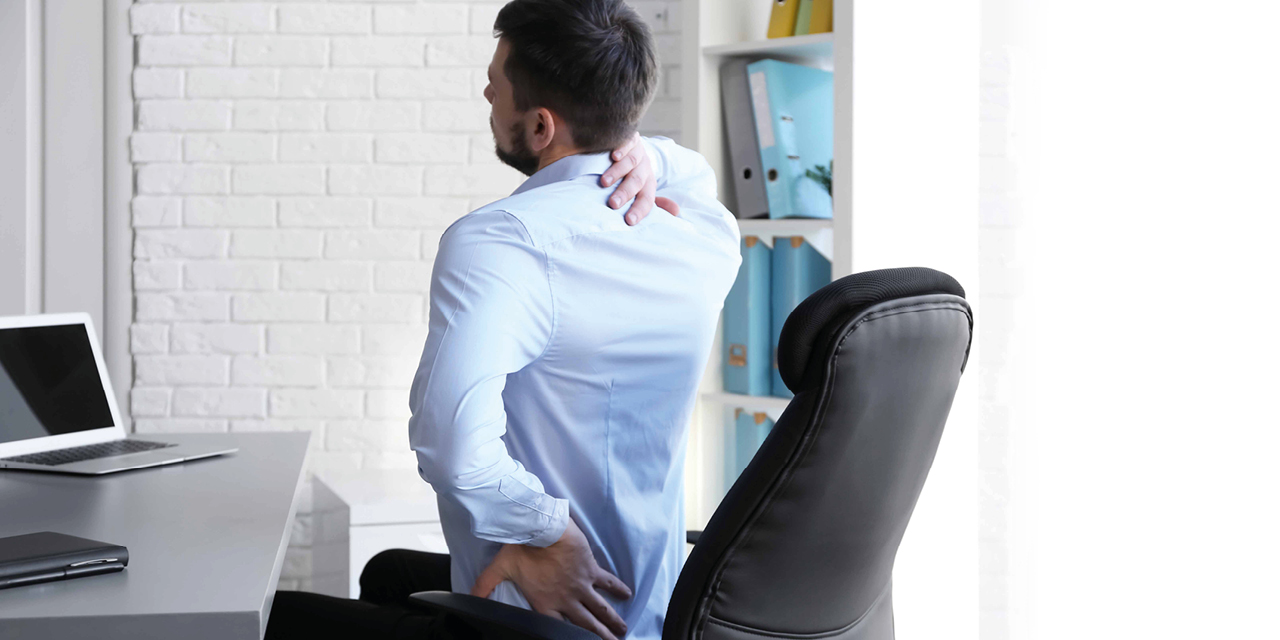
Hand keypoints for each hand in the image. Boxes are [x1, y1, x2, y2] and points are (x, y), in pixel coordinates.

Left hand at [472, 518, 632, 639]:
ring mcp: (580, 586)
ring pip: (600, 609)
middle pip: (586, 624)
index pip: (558, 627)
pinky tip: (627, 594)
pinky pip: (607, 582)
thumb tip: (468, 597)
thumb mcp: (499, 568)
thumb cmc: (521, 548)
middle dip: (599, 636)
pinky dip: (618, 588)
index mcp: (545, 603)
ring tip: (622, 630)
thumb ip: (484, 585)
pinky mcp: (590, 570)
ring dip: (612, 620)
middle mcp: (566, 599)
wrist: (542, 528)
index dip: (569, 636)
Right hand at [602, 133, 679, 225]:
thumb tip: (676, 212)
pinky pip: (627, 143)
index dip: (639, 210)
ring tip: (604, 183)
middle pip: (637, 181)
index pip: (646, 199)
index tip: (629, 221)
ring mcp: (638, 152)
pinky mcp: (630, 138)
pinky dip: (621, 149)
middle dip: (625, 193)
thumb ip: (654, 202)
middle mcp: (644, 168)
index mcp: (648, 183)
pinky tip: (613, 155)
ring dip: (617, 172)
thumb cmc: (632, 172)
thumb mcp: (643, 187)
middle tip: (613, 204)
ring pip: (630, 163)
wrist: (631, 145)